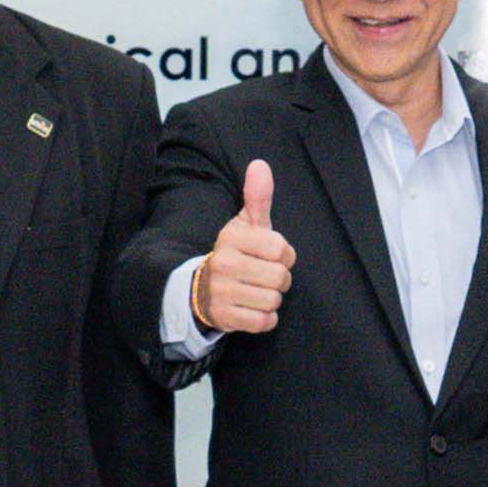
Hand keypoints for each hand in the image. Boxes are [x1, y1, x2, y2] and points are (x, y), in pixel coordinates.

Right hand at [195, 160, 295, 336]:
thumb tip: (260, 164)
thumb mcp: (245, 224)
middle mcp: (224, 263)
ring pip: (273, 300)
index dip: (284, 255)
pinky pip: (263, 322)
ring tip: (256, 291)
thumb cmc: (236, 252)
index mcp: (232, 238)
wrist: (202, 289)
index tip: (271, 256)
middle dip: (279, 279)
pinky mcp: (224, 317)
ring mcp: (222, 292)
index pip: (282, 250)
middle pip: (280, 277)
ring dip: (271, 299)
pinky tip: (252, 308)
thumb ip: (257, 197)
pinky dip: (265, 318)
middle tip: (264, 276)